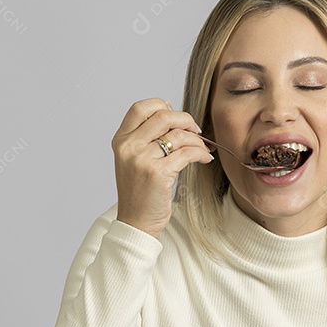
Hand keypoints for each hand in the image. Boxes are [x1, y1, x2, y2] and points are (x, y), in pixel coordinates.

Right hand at [111, 98, 213, 237]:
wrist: (136, 222)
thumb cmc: (139, 192)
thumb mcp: (133, 160)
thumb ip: (145, 138)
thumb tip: (171, 113)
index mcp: (121, 141)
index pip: (140, 108)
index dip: (161, 105)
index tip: (175, 114)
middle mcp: (129, 147)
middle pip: (163, 115)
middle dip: (186, 120)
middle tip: (196, 130)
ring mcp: (142, 159)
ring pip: (178, 134)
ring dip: (197, 140)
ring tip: (203, 149)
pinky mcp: (158, 173)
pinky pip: (187, 153)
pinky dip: (200, 153)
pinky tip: (204, 158)